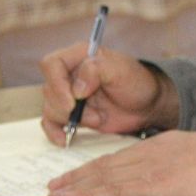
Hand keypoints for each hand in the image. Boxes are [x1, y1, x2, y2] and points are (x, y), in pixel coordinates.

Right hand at [39, 43, 178, 142]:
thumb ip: (96, 71)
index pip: (51, 64)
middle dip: (69, 107)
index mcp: (79, 56)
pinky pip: (51, 123)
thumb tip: (76, 89)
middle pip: (49, 90)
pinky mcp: (70, 113)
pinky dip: (55, 132)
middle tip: (94, 114)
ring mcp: (68, 95)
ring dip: (73, 120)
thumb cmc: (137, 83)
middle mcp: (69, 74)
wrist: (147, 105)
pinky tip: (63, 139)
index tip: (73, 100)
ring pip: (50, 108)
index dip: (57, 83)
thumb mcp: (122, 71)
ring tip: (98, 118)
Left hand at [47, 130, 195, 195]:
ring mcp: (152, 168)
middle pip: (106, 165)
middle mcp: (151, 153)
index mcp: (163, 145)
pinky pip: (116, 190)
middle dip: (77, 177)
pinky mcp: (156, 184)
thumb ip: (179, 166)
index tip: (77, 175)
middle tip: (54, 187)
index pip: (121, 156)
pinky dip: (92, 195)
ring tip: (56, 195)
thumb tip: (169, 181)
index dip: (95, 167)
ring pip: (105, 177)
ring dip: (77, 187)